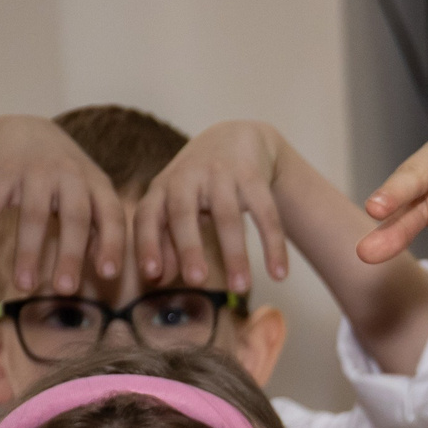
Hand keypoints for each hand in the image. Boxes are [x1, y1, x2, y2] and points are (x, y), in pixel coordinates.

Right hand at [0, 115, 126, 295]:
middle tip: (65, 291)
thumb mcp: (93, 195)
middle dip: (70, 255)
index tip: (109, 275)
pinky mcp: (0, 171)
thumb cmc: (68, 179)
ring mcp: (34, 170)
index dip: (112, 244)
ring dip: (28, 252)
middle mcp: (69, 174)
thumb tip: (107, 272)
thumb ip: (102, 230)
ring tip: (24, 287)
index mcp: (97, 184)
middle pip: (74, 217)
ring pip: (32, 214)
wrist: (25, 130)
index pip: (111, 216)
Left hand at [134, 120, 290, 292]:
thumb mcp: (177, 207)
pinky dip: (273, 245)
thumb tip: (157, 279)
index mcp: (162, 188)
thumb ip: (166, 240)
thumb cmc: (199, 184)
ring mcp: (220, 173)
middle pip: (184, 213)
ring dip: (235, 254)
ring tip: (241, 289)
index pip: (148, 217)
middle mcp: (186, 177)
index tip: (152, 275)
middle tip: (197, 281)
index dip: (147, 244)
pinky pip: (266, 213)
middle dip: (189, 248)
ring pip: (227, 216)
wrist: (236, 138)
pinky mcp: (252, 175)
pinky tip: (279, 274)